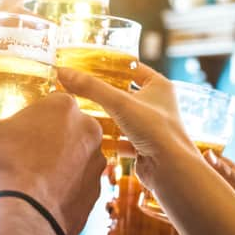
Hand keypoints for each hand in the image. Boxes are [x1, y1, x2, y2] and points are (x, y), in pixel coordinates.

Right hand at [0, 93, 104, 234]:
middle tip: (22, 156)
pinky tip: (43, 196)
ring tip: (32, 178)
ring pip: (75, 156)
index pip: (48, 104)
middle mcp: (89, 129)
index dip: (30, 118)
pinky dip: (65, 188)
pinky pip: (79, 183)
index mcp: (64, 106)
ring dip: (59, 163)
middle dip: (47, 139)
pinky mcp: (97, 189)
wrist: (27, 215)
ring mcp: (96, 161)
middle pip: (64, 129)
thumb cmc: (5, 167)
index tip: (16, 133)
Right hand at [57, 64, 197, 185]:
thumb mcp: (120, 103)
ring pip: (121, 117)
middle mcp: (157, 104)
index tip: (88, 64)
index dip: (110, 65)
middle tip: (80, 88)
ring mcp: (150, 126)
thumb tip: (63, 73)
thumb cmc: (156, 131)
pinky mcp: (144, 146)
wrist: (170, 170)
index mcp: (159, 86)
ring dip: (104, 116)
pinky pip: (121, 139)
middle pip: (124, 93)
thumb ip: (91, 88)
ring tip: (81, 111)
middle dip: (103, 93)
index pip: (131, 67)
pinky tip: (92, 137)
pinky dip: (108, 139)